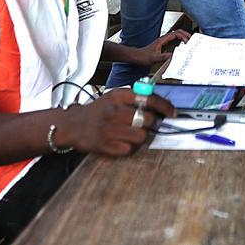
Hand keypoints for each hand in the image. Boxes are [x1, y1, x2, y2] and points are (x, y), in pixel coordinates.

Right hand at [60, 88, 174, 156]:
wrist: (71, 125)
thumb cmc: (98, 112)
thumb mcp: (113, 98)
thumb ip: (134, 98)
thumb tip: (160, 104)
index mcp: (118, 96)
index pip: (149, 98)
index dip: (164, 106)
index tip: (172, 113)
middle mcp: (114, 110)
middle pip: (148, 119)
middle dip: (151, 124)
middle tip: (145, 125)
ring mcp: (110, 128)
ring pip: (141, 136)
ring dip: (140, 137)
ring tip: (130, 134)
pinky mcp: (106, 145)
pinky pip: (129, 149)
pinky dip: (129, 147)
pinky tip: (121, 142)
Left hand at [132, 29, 190, 65]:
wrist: (136, 56)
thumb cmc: (143, 56)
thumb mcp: (154, 58)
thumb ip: (164, 57)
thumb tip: (175, 56)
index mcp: (162, 40)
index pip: (175, 34)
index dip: (183, 36)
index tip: (188, 42)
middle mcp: (163, 39)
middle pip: (177, 32)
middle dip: (186, 34)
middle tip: (193, 40)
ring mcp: (163, 41)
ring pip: (176, 35)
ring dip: (184, 37)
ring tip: (190, 42)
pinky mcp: (163, 45)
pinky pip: (174, 40)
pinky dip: (180, 41)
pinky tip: (182, 47)